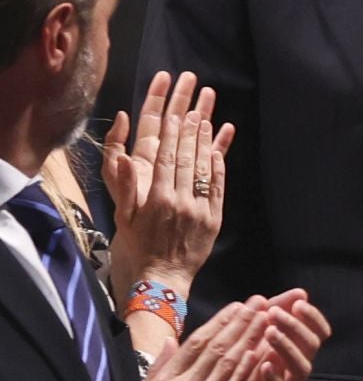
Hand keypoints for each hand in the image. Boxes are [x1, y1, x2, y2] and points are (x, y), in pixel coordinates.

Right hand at [105, 71, 234, 306]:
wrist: (160, 280)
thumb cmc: (136, 248)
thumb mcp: (123, 217)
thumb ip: (125, 184)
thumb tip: (127, 156)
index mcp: (156, 198)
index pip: (166, 156)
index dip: (172, 132)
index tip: (176, 110)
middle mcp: (180, 200)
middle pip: (187, 155)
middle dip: (191, 125)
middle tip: (196, 100)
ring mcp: (200, 209)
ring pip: (205, 167)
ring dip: (207, 139)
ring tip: (209, 114)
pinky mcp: (214, 218)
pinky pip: (219, 186)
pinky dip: (220, 164)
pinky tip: (221, 146)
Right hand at [127, 300, 271, 380]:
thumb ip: (159, 368)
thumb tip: (169, 341)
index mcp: (165, 380)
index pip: (194, 344)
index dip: (218, 322)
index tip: (237, 306)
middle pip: (214, 348)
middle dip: (239, 323)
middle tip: (259, 303)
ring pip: (226, 365)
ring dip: (248, 339)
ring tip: (265, 319)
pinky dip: (245, 371)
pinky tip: (258, 353)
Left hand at [223, 290, 329, 380]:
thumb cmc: (233, 366)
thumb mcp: (250, 334)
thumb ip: (272, 313)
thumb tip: (300, 292)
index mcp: (294, 349)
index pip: (318, 331)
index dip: (312, 317)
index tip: (298, 303)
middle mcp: (296, 367)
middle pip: (312, 345)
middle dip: (296, 327)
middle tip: (275, 315)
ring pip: (302, 368)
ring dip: (287, 347)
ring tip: (269, 333)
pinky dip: (276, 379)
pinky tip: (263, 366)